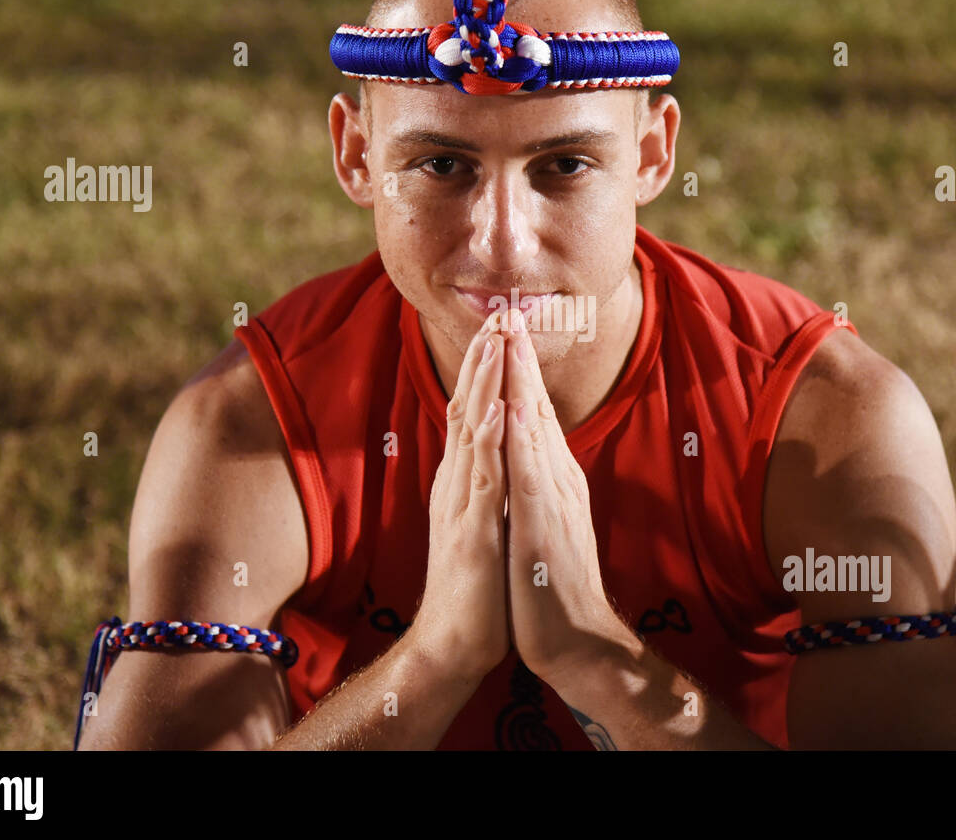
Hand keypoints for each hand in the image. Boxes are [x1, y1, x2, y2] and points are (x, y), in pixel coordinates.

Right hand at [408, 311, 509, 681]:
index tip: (500, 324)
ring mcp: (463, 507)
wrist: (456, 643)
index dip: (485, 368)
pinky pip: (483, 480)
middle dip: (483, 360)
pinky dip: (489, 442)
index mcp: (465, 480)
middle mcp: (458, 484)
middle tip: (496, 311)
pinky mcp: (472, 535)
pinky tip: (498, 411)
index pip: (475, 411)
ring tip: (494, 341)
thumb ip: (482, 481)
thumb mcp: (480, 520)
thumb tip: (491, 447)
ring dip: (483, 385)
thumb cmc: (475, 584)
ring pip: (473, 434)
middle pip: (469, 409)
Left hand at [500, 309, 629, 680]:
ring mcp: (551, 504)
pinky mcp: (540, 532)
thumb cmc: (553, 583)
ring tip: (510, 339)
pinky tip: (511, 414)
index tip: (504, 322)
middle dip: (520, 357)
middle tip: (508, 307)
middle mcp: (555, 481)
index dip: (518, 366)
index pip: (532, 411)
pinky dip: (519, 444)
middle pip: (535, 408)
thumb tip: (527, 444)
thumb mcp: (543, 518)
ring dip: (521, 383)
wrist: (576, 642)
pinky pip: (527, 480)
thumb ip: (537, 478)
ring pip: (533, 432)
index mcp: (550, 477)